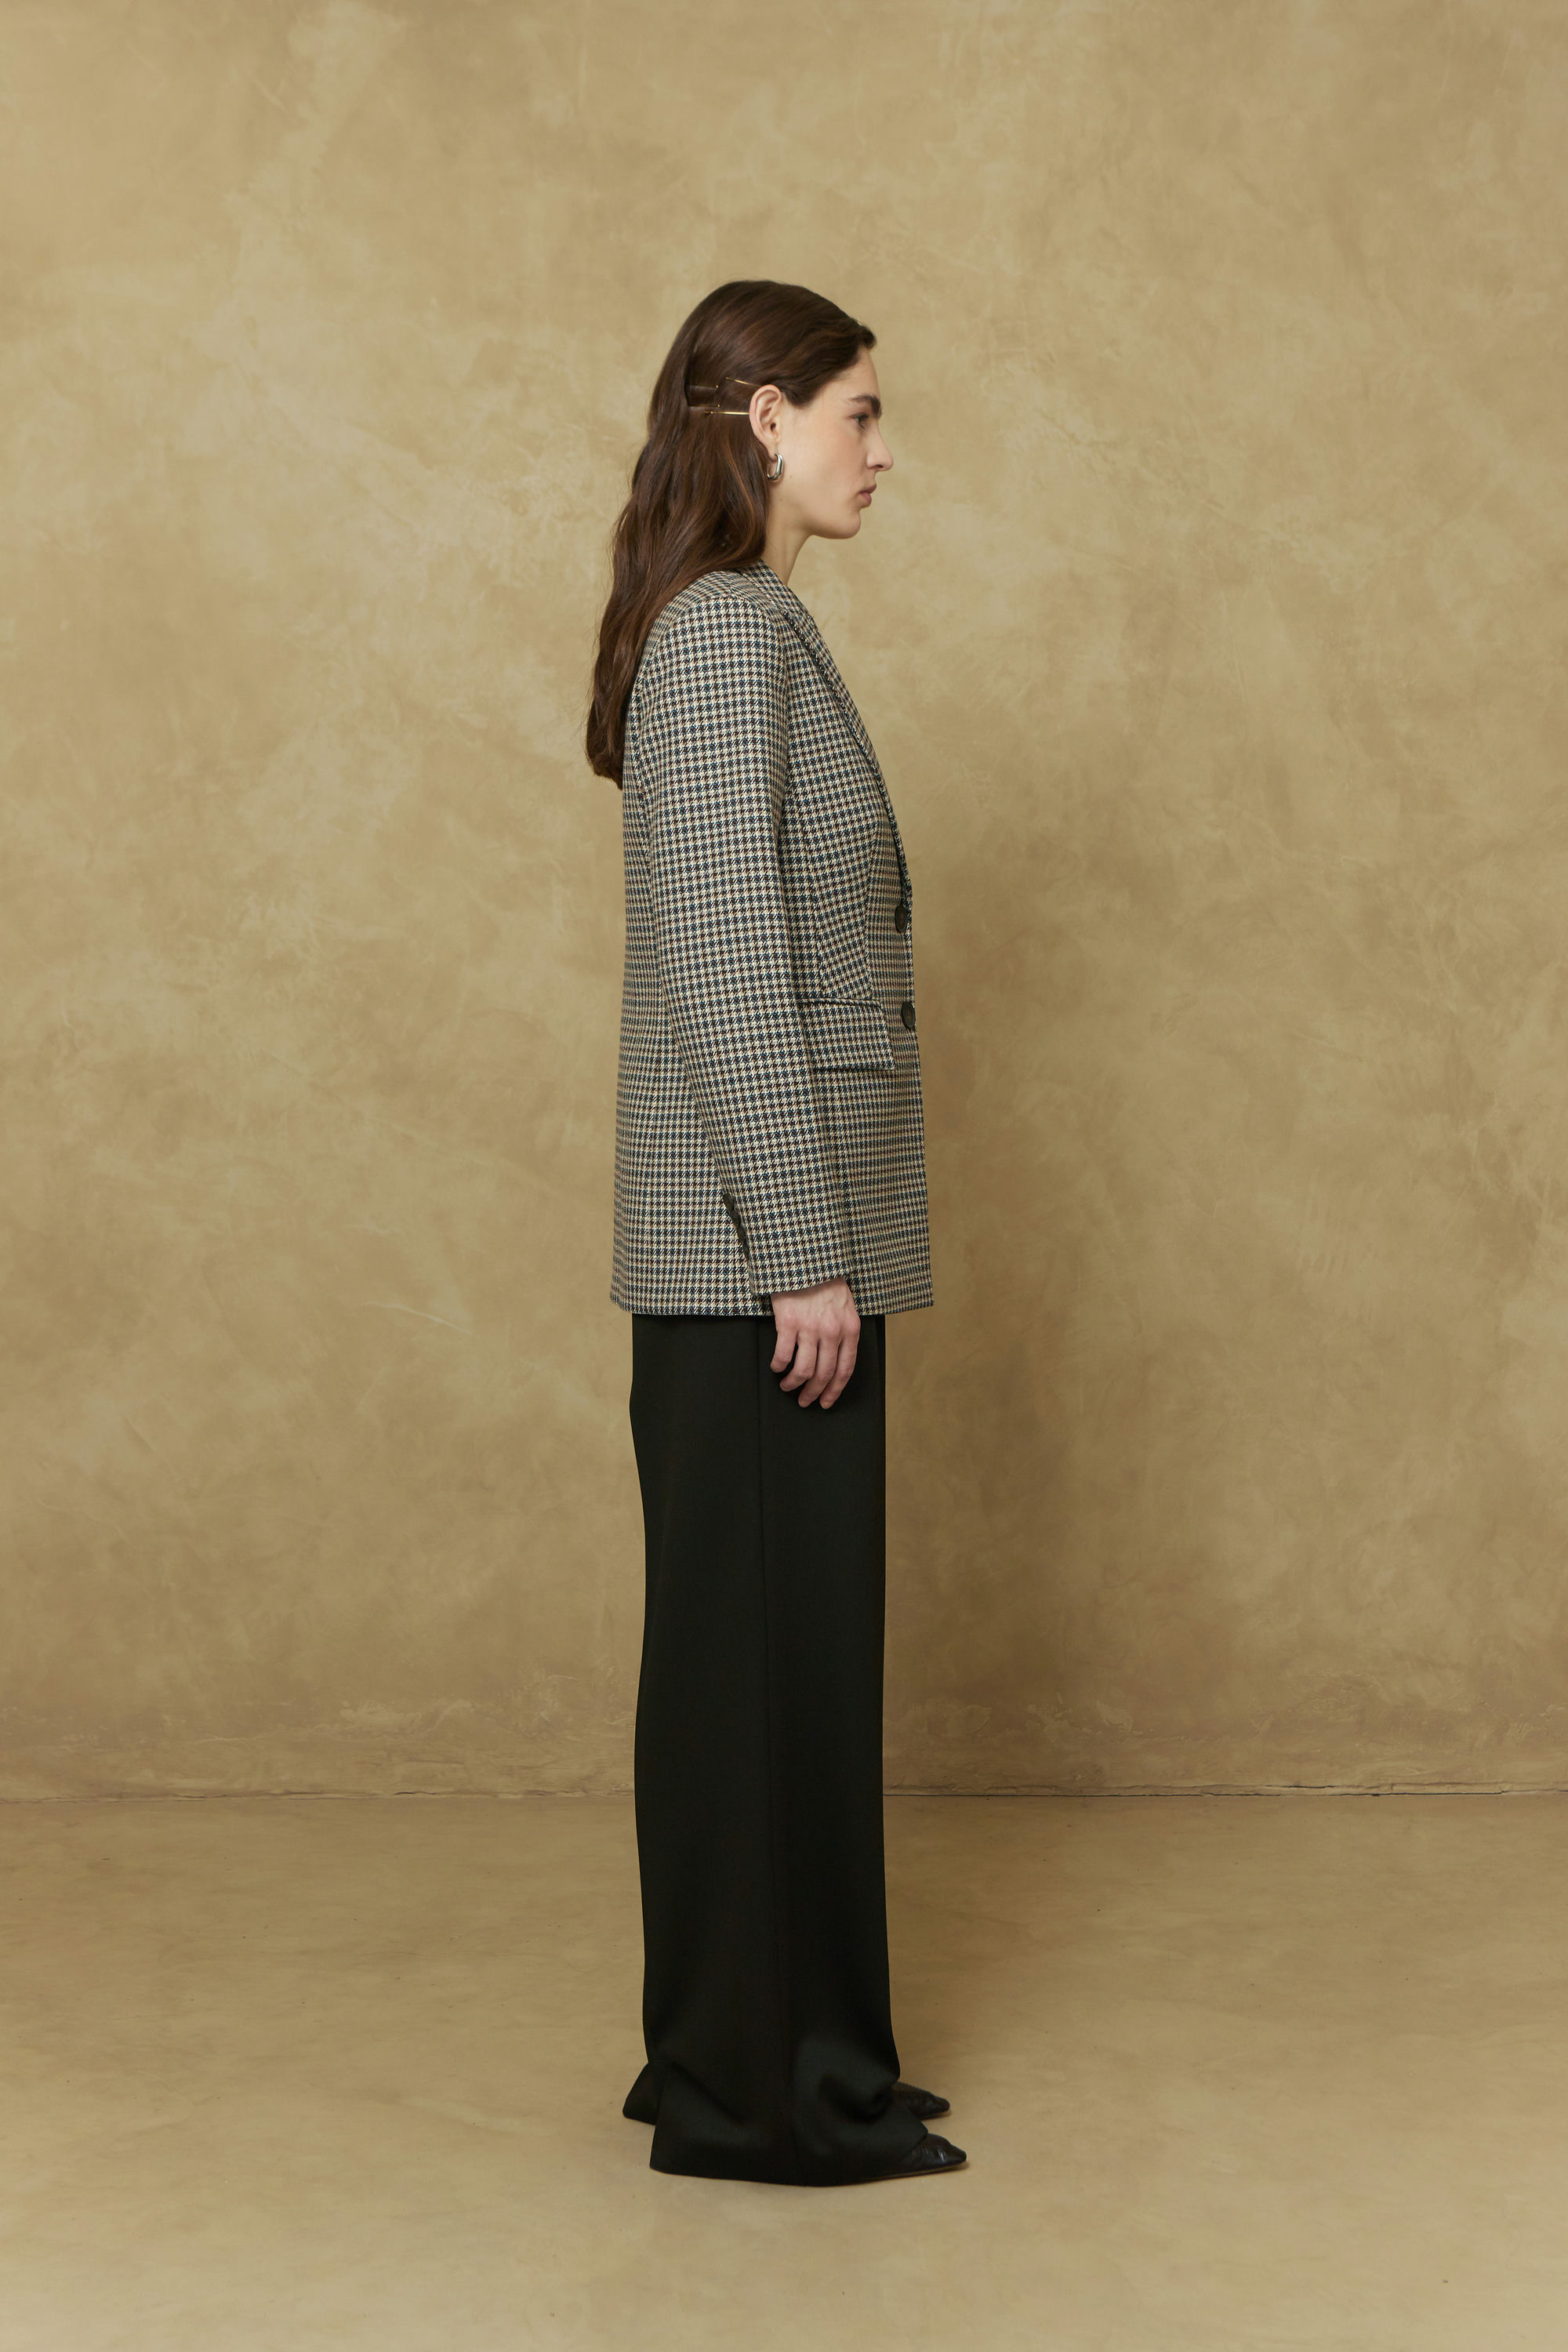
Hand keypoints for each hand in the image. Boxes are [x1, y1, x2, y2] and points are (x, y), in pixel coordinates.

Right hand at [770, 1278, 859, 1407]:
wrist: (807, 1258)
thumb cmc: (825, 1281)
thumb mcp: (846, 1307)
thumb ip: (844, 1332)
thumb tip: (836, 1360)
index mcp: (850, 1329)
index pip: (845, 1369)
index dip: (835, 1390)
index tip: (826, 1402)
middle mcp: (832, 1332)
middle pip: (824, 1374)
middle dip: (814, 1393)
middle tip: (805, 1401)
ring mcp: (810, 1328)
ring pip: (803, 1370)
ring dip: (793, 1384)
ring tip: (787, 1386)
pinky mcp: (788, 1323)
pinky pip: (783, 1355)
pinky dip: (778, 1366)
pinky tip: (776, 1367)